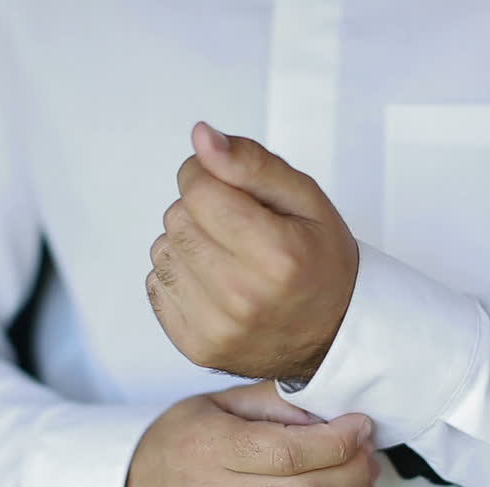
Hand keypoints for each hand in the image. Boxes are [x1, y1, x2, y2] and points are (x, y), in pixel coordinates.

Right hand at [125, 382, 377, 486]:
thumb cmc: (180, 441)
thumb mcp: (217, 403)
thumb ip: (274, 400)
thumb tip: (330, 409)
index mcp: (210, 450)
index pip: (288, 454)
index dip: (338, 441)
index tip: (359, 425)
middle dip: (353, 471)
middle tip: (367, 450)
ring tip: (363, 475)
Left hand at [147, 122, 358, 382]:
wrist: (332, 335)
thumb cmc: (321, 263)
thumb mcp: (306, 199)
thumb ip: (252, 163)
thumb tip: (202, 137)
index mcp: (277, 255)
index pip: (198, 189)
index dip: (208, 176)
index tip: (231, 190)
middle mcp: (243, 296)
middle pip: (177, 218)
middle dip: (200, 211)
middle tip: (239, 230)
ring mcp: (216, 328)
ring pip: (162, 251)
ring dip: (188, 245)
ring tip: (228, 259)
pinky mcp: (196, 347)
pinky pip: (156, 285)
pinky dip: (180, 277)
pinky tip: (214, 284)